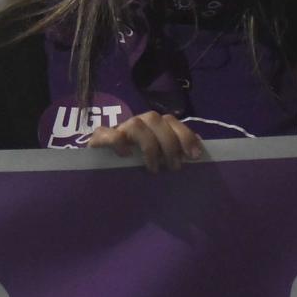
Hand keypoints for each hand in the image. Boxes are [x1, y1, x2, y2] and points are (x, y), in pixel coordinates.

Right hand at [87, 111, 203, 172]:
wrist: (101, 177)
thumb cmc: (137, 170)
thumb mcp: (160, 162)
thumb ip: (175, 154)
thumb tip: (198, 152)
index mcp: (153, 127)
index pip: (171, 121)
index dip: (185, 135)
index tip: (194, 156)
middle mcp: (137, 124)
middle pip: (156, 119)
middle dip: (170, 143)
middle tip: (174, 167)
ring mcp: (118, 129)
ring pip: (136, 124)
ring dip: (150, 145)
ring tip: (154, 168)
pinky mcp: (99, 139)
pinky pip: (108, 133)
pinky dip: (119, 142)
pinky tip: (126, 156)